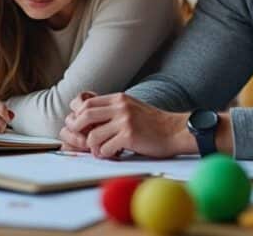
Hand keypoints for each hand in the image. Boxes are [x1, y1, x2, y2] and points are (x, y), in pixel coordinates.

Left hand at [60, 92, 191, 158]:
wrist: (175, 131)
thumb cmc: (153, 123)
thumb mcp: (131, 107)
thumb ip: (113, 109)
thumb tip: (87, 116)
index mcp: (119, 99)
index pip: (86, 102)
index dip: (77, 115)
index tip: (80, 126)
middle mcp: (120, 107)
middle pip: (84, 115)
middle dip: (77, 129)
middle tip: (81, 139)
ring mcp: (125, 121)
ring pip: (92, 135)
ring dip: (93, 147)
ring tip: (100, 151)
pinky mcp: (129, 136)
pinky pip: (105, 148)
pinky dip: (105, 154)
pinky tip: (113, 154)